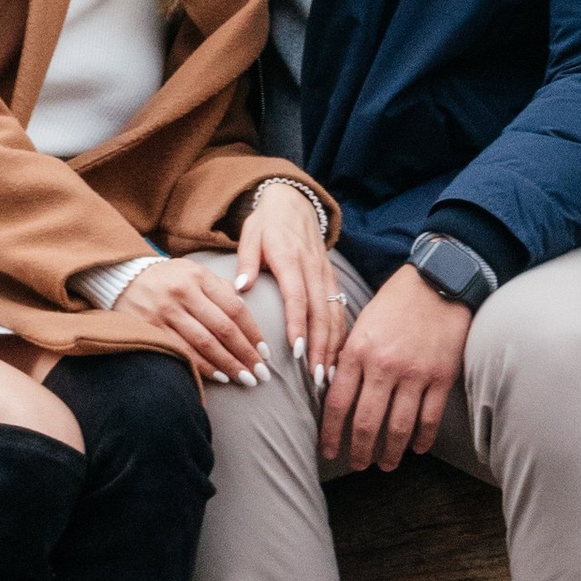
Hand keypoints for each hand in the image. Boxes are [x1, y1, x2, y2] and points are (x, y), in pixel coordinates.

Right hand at [108, 252, 271, 387]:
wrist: (122, 278)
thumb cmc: (168, 279)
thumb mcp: (194, 272)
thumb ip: (220, 289)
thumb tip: (247, 312)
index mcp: (198, 276)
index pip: (234, 308)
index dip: (253, 333)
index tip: (266, 353)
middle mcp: (182, 292)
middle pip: (223, 329)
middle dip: (245, 354)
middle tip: (262, 374)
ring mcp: (164, 311)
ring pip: (204, 344)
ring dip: (228, 365)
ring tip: (246, 379)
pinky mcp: (150, 328)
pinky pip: (182, 352)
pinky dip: (203, 367)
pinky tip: (219, 377)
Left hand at [233, 180, 344, 381]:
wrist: (295, 203)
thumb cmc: (268, 223)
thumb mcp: (250, 235)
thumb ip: (246, 260)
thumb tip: (240, 288)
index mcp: (290, 258)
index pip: (297, 296)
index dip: (298, 324)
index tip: (296, 350)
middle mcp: (312, 269)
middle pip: (320, 312)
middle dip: (319, 346)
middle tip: (315, 376)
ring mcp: (325, 275)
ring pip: (334, 315)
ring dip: (332, 347)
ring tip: (327, 375)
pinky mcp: (332, 280)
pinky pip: (340, 311)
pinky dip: (340, 336)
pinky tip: (336, 358)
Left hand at [317, 265, 470, 471]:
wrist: (437, 280)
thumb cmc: (395, 303)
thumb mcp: (361, 325)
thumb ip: (348, 358)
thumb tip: (332, 394)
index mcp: (358, 350)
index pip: (337, 404)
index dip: (330, 434)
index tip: (327, 451)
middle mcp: (384, 365)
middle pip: (366, 423)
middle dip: (359, 451)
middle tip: (358, 465)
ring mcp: (415, 373)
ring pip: (398, 428)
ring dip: (389, 454)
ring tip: (385, 465)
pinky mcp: (441, 377)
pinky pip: (429, 419)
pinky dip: (422, 439)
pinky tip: (416, 448)